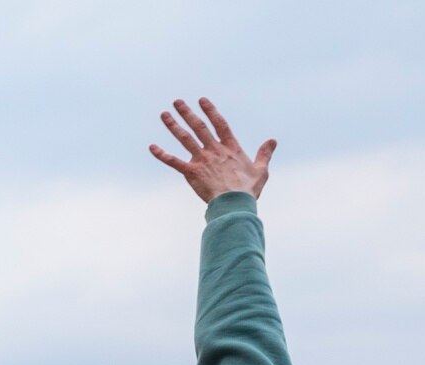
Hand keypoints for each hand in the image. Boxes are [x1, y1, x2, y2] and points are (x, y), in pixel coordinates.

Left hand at [149, 97, 275, 203]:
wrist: (234, 204)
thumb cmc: (248, 190)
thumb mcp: (261, 170)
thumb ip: (265, 154)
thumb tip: (273, 140)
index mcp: (231, 148)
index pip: (220, 124)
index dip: (211, 111)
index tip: (202, 100)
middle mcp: (214, 150)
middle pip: (199, 127)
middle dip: (187, 113)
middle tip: (177, 102)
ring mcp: (202, 160)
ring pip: (185, 139)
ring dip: (173, 126)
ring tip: (164, 114)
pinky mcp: (192, 172)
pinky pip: (174, 162)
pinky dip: (162, 154)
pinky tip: (151, 147)